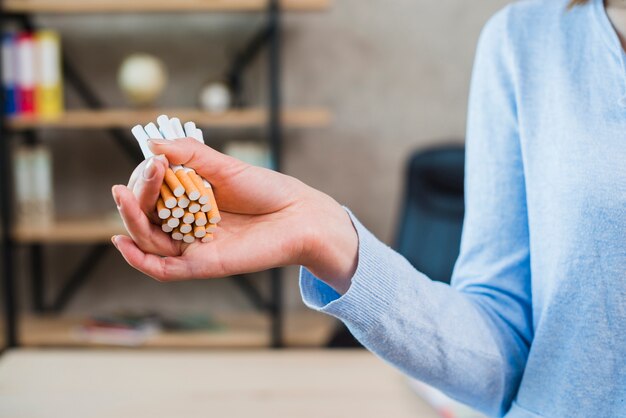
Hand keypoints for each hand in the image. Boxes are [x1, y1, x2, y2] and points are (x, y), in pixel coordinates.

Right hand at [111, 138, 357, 293]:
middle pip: (145, 217)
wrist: (299, 215)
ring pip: (149, 241)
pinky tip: (122, 242)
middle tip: (139, 178)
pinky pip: (163, 269)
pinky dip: (139, 260)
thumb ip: (190, 155)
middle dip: (135, 198)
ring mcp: (192, 246)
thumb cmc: (266, 189)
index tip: (153, 162)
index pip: (152, 193)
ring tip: (124, 196)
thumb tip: (151, 144)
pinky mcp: (202, 265)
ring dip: (131, 220)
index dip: (145, 179)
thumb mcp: (225, 166)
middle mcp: (186, 224)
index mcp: (189, 200)